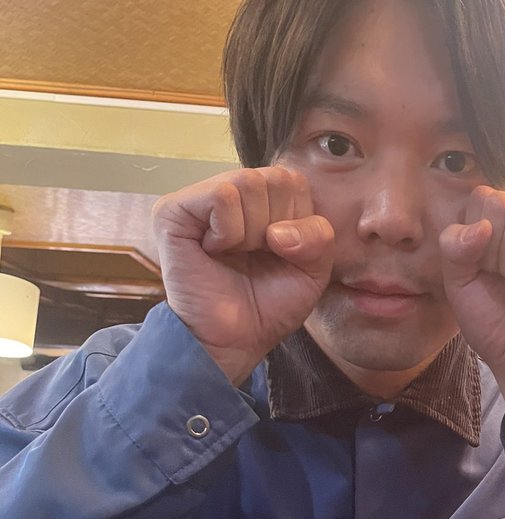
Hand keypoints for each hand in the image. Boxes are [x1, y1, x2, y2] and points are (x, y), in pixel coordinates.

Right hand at [152, 167, 333, 383]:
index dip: (297, 221)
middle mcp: (230, 191)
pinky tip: (214, 252)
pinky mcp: (173, 210)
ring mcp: (199, 198)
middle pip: (276, 179)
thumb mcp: (312, 272)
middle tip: (253, 257)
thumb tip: (278, 232)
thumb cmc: (268, 305)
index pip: (294, 180)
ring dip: (251, 233)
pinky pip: (221, 197)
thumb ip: (318, 239)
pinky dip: (228, 232)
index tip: (279, 253)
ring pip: (247, 183)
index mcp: (261, 199)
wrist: (235, 340)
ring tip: (233, 255)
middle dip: (276, 228)